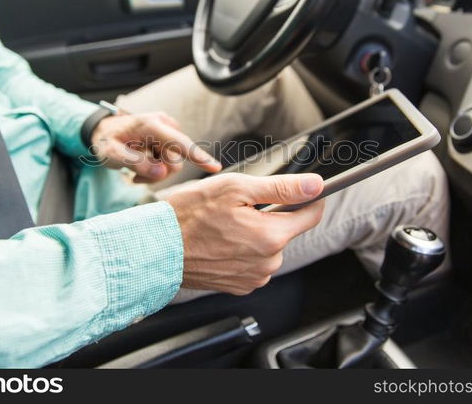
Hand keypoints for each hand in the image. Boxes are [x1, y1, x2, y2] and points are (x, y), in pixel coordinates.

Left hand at [90, 112, 221, 182]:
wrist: (102, 130)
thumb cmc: (105, 141)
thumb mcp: (111, 154)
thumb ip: (135, 164)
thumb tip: (161, 173)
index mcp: (151, 126)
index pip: (179, 144)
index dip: (198, 157)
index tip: (216, 167)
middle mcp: (164, 124)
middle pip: (175, 160)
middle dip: (159, 173)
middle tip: (136, 177)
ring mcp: (167, 130)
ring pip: (173, 163)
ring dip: (156, 172)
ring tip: (136, 170)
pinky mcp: (168, 136)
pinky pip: (170, 159)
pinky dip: (157, 167)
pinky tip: (142, 165)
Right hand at [167, 172, 324, 294]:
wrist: (156, 249)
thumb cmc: (188, 216)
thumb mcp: (236, 188)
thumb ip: (281, 188)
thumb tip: (315, 185)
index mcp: (271, 237)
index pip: (311, 215)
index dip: (308, 198)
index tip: (299, 190)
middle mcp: (268, 263)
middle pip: (286, 231)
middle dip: (270, 216)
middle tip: (238, 208)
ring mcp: (253, 278)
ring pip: (269, 247)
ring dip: (255, 234)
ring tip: (223, 226)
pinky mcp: (239, 286)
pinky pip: (253, 263)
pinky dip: (242, 251)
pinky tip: (220, 242)